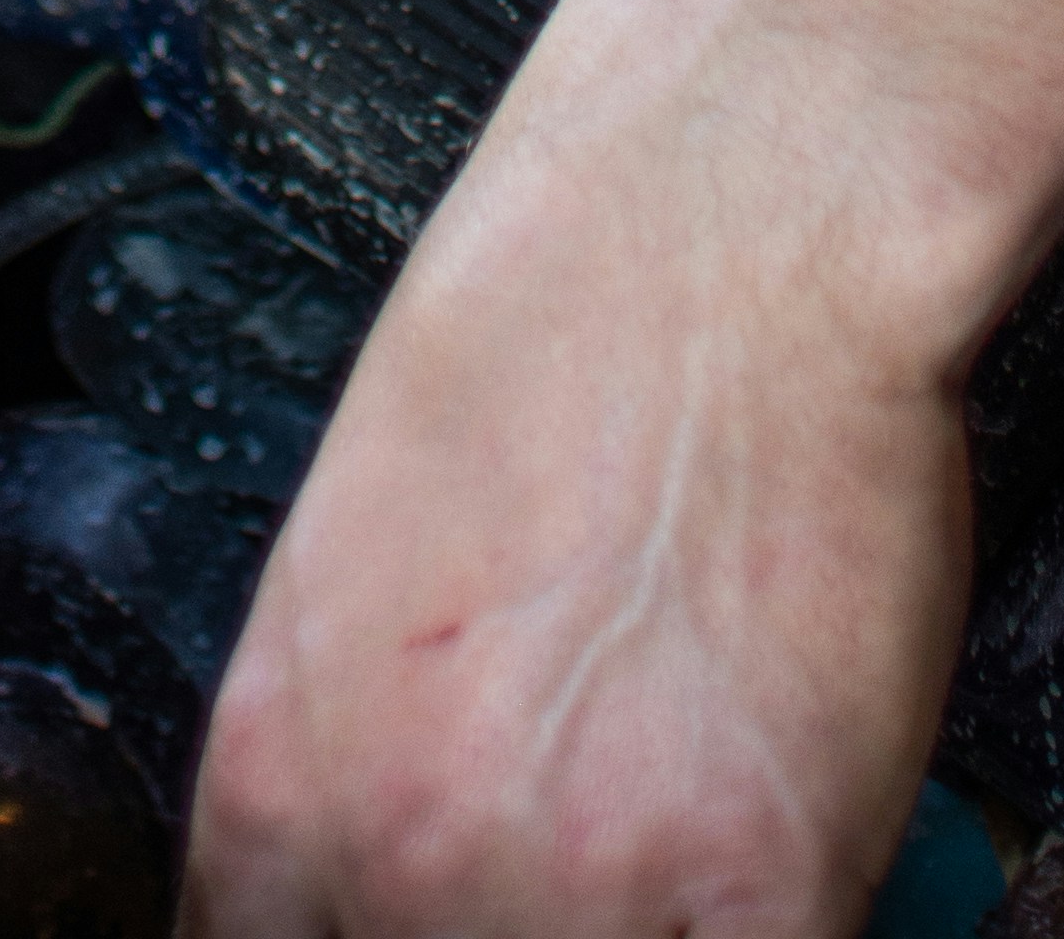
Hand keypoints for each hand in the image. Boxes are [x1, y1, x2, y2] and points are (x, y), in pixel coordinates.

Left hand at [181, 0, 976, 938]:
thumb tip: (381, 869)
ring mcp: (576, 880)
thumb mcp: (365, 537)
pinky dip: (786, 925)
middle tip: (581, 841)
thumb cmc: (566, 308)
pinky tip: (782, 855)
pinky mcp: (762, 877)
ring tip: (684, 831)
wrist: (741, 199)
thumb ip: (358, 735)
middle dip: (509, 921)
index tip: (406, 907)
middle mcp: (399, 846)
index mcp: (277, 763)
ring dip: (648, 925)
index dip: (357, 935)